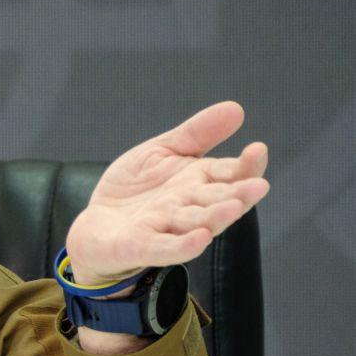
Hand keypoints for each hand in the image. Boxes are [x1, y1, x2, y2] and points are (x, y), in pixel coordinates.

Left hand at [66, 101, 269, 286]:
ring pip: (197, 223)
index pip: (230, 174)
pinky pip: (164, 247)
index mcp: (198, 182)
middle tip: (258, 186)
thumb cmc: (135, 189)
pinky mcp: (141, 245)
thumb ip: (197, 133)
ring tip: (233, 206)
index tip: (257, 149)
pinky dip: (182, 245)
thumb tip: (236, 108)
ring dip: (217, 216)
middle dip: (240, 194)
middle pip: (219, 201)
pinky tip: (200, 238)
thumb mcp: (163, 151)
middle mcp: (188, 206)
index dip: (246, 165)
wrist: (96, 224)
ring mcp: (166, 227)